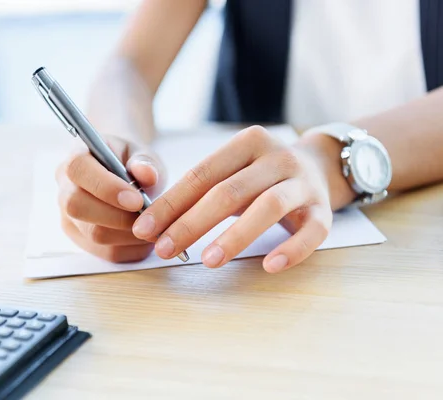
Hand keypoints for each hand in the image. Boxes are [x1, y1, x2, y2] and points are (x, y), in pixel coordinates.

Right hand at [56, 136, 165, 261]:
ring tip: (152, 224)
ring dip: (129, 234)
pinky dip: (132, 248)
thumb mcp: (142, 154)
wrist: (127, 177)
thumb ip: (145, 162)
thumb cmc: (132, 162)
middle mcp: (65, 189)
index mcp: (76, 160)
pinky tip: (145, 235)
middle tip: (148, 216)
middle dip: (117, 216)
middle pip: (77, 207)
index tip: (137, 200)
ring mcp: (69, 217)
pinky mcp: (81, 240)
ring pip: (94, 235)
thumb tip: (147, 175)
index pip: (78, 171)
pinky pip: (107, 252)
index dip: (106, 188)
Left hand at [132, 125, 334, 272]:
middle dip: (191, 223)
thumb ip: (198, 192)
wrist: (320, 166)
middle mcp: (277, 158)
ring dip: (235, 236)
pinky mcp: (324, 210)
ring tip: (207, 261)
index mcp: (247, 143)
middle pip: (229, 191)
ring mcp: (303, 183)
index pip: (201, 174)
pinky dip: (292, 249)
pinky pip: (312, 232)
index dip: (170, 203)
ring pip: (268, 207)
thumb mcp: (231, 172)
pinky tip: (269, 266)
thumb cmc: (260, 175)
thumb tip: (153, 226)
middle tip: (164, 250)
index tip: (144, 229)